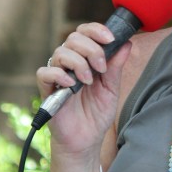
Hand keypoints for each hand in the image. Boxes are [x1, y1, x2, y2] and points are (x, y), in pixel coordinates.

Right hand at [38, 24, 131, 151]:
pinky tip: (71, 84)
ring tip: (89, 81)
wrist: (86, 140)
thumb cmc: (97, 114)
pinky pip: (44, 73)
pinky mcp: (47, 91)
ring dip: (78, 63)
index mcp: (85, 59)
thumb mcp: (112, 89)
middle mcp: (70, 64)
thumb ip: (116, 67)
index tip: (110, 39)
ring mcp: (58, 76)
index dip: (96, 30)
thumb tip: (126, 44)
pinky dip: (58, 74)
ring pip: (60, 52)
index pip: (85, 32)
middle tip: (101, 67)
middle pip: (73, 38)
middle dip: (91, 48)